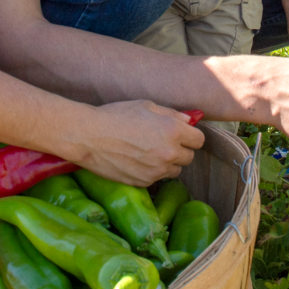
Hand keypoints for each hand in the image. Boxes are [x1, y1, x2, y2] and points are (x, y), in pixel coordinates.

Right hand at [64, 101, 204, 184]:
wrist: (89, 136)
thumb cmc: (116, 115)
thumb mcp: (145, 106)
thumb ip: (171, 114)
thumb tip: (189, 121)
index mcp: (173, 130)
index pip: (199, 140)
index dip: (190, 136)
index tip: (181, 134)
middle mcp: (169, 152)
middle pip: (189, 157)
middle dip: (180, 149)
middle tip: (162, 142)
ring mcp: (157, 170)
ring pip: (175, 170)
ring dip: (168, 163)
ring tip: (149, 152)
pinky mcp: (145, 182)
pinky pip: (158, 178)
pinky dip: (152, 171)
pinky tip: (137, 160)